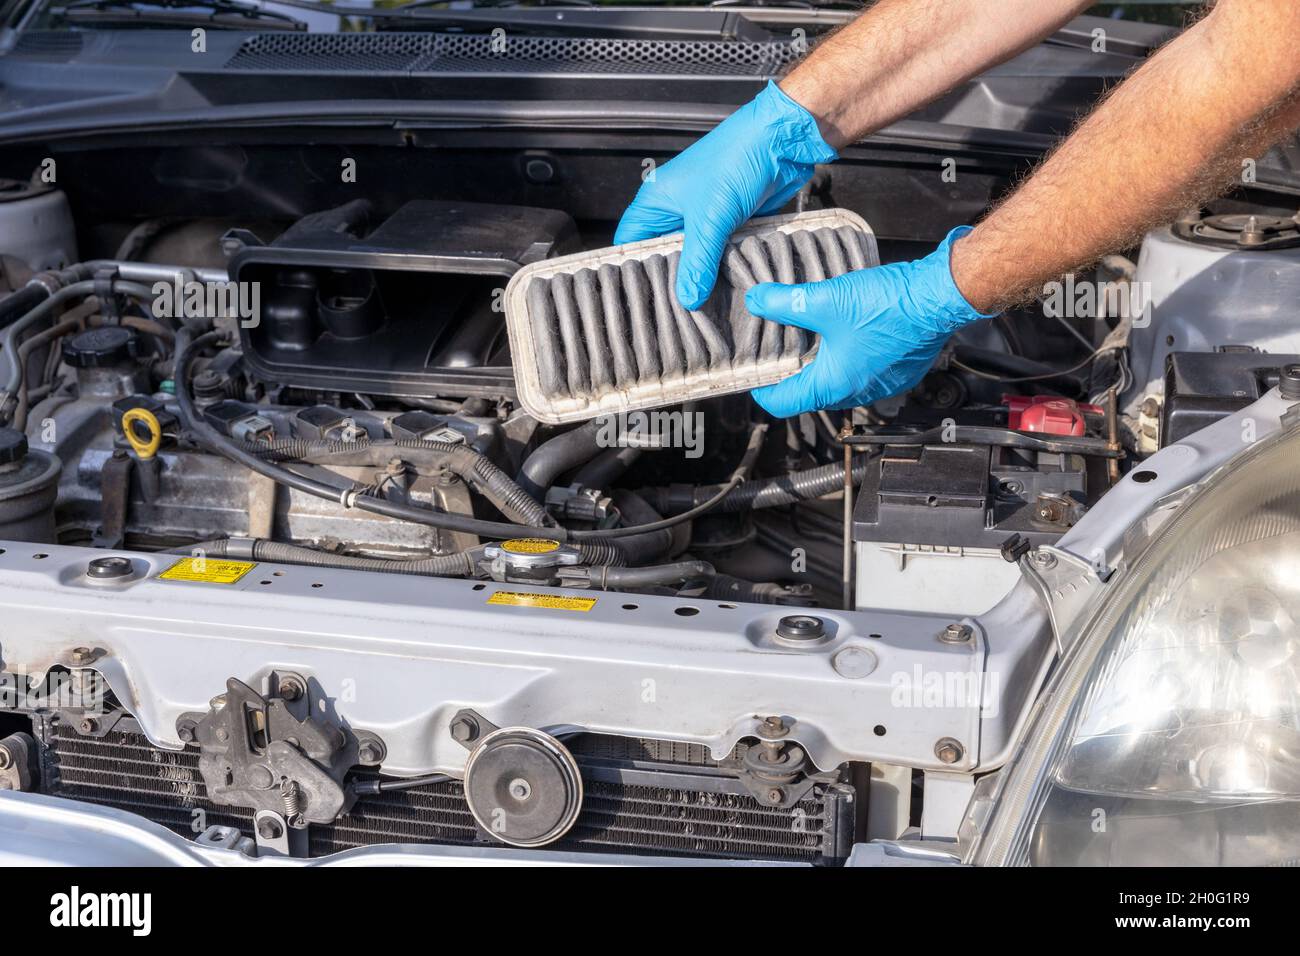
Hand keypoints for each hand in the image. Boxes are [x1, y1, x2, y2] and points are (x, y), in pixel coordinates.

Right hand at [614, 81, 836, 309]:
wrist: (781, 141)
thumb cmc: (736, 161)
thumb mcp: (710, 218)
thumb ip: (697, 262)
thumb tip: (687, 300)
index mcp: (656, 202)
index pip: (631, 243)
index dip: (633, 270)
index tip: (641, 300)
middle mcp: (675, 211)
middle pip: (663, 256)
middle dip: (671, 281)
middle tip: (675, 313)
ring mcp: (703, 218)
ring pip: (694, 257)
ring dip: (700, 277)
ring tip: (701, 308)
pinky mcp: (729, 223)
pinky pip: (719, 253)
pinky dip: (723, 269)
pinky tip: (725, 290)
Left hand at [750, 227, 992, 416]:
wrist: (939, 296)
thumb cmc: (890, 306)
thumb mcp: (826, 300)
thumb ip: (785, 302)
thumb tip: (757, 301)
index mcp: (834, 385)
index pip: (784, 404)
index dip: (763, 392)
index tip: (754, 380)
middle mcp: (858, 392)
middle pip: (812, 393)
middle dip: (793, 374)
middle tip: (779, 351)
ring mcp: (882, 384)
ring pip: (840, 382)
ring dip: (823, 366)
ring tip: (811, 339)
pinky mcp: (900, 371)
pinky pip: (865, 372)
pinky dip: (850, 359)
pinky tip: (847, 334)